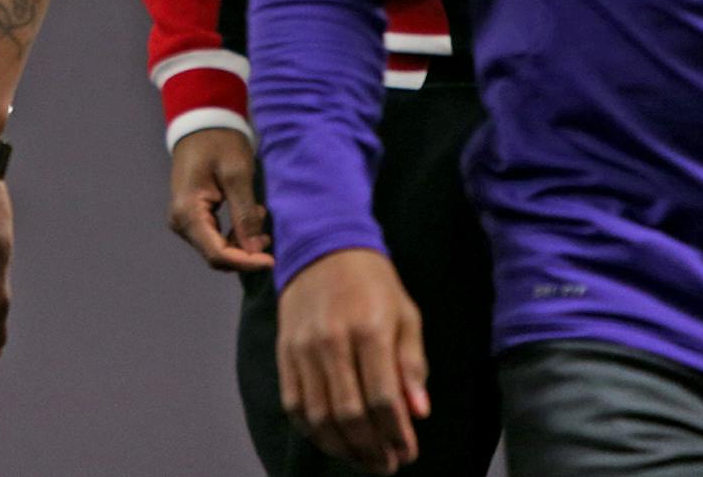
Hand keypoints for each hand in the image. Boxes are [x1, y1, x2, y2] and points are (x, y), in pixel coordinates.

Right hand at [166, 126, 271, 272]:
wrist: (203, 123)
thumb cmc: (220, 144)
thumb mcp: (237, 176)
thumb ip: (245, 215)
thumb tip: (254, 251)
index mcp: (188, 212)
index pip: (217, 253)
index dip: (246, 262)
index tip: (272, 260)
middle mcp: (181, 221)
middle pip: (216, 255)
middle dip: (245, 251)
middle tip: (267, 231)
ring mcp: (184, 219)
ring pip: (217, 248)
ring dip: (242, 241)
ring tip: (258, 214)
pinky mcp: (192, 216)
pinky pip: (215, 237)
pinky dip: (236, 233)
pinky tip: (249, 213)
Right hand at [277, 248, 429, 472]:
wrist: (323, 246)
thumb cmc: (374, 284)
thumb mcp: (407, 315)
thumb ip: (412, 365)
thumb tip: (418, 413)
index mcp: (368, 330)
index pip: (383, 400)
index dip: (397, 436)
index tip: (408, 453)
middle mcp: (331, 341)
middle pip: (349, 414)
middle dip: (371, 450)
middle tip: (387, 465)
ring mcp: (302, 347)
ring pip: (318, 415)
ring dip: (342, 448)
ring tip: (362, 459)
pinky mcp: (284, 350)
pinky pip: (293, 402)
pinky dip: (311, 430)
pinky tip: (330, 440)